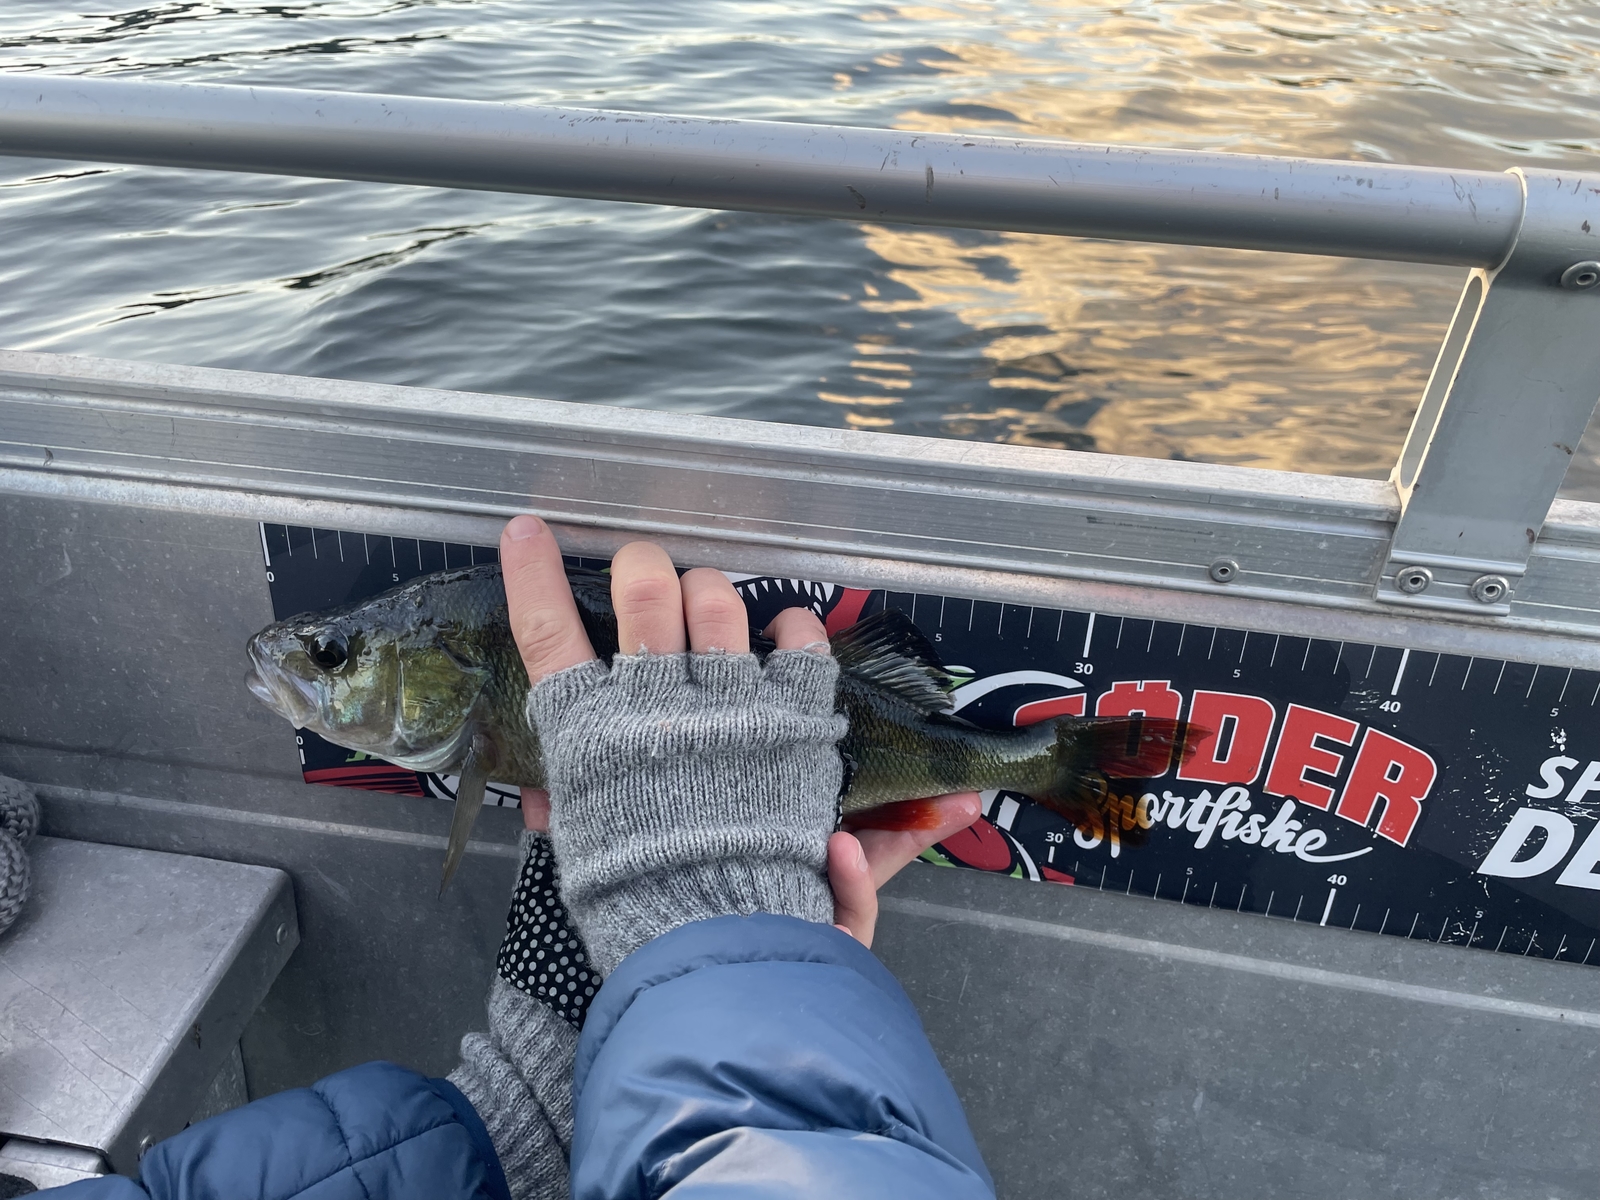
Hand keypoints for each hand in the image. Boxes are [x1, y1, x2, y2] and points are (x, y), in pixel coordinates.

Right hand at [502, 515, 976, 948]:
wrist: (723, 936)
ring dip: (714, 595)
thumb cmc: (645, 900)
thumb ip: (570, 809)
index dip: (532, 576)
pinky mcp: (791, 721)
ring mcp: (729, 709)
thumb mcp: (588, 851)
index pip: (547, 636)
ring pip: (718, 606)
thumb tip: (542, 803)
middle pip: (645, 597)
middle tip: (650, 575)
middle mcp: (657, 709)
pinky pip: (797, 646)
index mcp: (593, 738)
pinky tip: (785, 634)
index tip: (527, 531)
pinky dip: (793, 630)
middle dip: (644, 569)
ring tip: (715, 609)